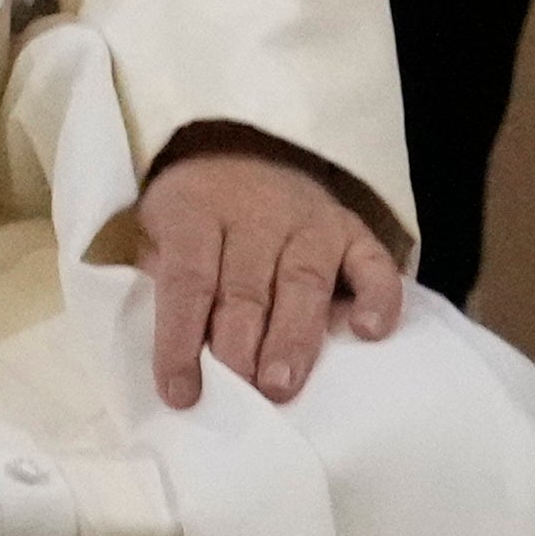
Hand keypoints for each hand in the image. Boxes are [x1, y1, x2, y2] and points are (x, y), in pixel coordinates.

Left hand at [133, 129, 410, 408]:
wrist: (244, 141)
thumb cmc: (197, 210)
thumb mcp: (158, 228)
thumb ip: (160, 279)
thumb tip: (173, 351)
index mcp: (197, 210)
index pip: (187, 280)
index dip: (181, 339)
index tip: (180, 393)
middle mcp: (256, 213)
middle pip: (246, 287)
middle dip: (241, 347)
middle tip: (242, 394)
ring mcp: (310, 221)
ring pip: (303, 282)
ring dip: (293, 338)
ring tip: (281, 385)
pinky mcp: (353, 230)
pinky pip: (373, 263)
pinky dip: (377, 296)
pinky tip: (368, 331)